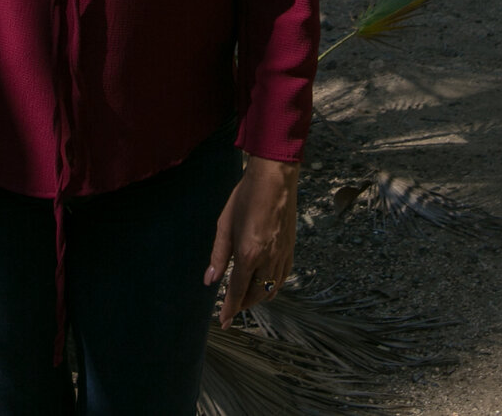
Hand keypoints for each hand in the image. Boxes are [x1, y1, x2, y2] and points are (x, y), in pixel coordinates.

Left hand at [204, 155, 298, 325]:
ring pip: (272, 289)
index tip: (223, 322)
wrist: (274, 179)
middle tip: (231, 309)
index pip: (238, 291)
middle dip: (243, 305)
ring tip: (246, 300)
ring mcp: (282, 254)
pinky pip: (283, 277)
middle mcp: (268, 259)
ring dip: (258, 298)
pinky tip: (267, 286)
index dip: (229, 309)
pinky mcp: (291, 248)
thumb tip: (210, 280)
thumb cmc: (245, 198)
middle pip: (256, 294)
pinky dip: (273, 287)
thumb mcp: (225, 226)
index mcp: (249, 254)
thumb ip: (218, 256)